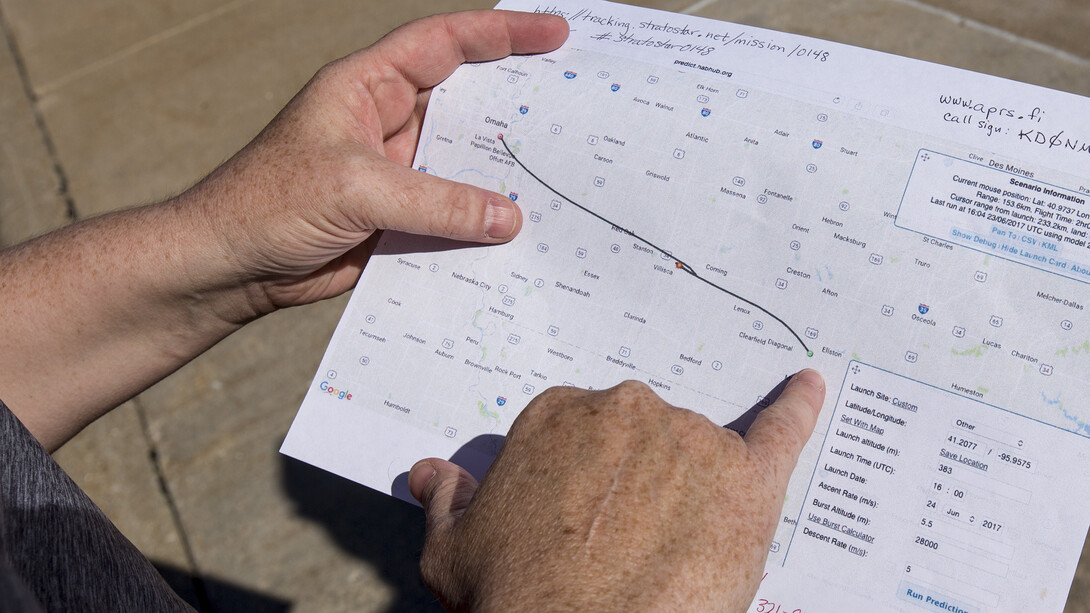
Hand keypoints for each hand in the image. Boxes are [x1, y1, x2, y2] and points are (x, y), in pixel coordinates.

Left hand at [180, 10, 568, 310]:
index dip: (501, 33)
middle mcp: (386, 123)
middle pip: (464, 103)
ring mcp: (394, 173)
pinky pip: (450, 214)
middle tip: (573, 107)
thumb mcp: (356, 190)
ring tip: (559, 177)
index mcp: (368, 87)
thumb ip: (436, 202)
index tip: (553, 34)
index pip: (443, 44)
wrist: (230, 268)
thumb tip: (508, 217)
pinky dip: (480, 224)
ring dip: (501, 173)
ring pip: (462, 164)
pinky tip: (516, 236)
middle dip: (516, 104)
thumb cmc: (267, 204)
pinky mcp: (396, 218)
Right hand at [409, 369, 825, 611]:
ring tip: (674, 548)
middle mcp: (626, 409)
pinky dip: (798, 409)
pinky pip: (782, 430)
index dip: (586, 480)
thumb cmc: (512, 596)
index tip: (586, 513)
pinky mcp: (747, 477)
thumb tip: (429, 475)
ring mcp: (691, 438)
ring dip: (692, 486)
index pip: (582, 431)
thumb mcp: (453, 552)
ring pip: (699, 453)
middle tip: (625, 538)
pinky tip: (811, 390)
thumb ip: (445, 501)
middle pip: (643, 435)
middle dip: (637, 479)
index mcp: (559, 415)